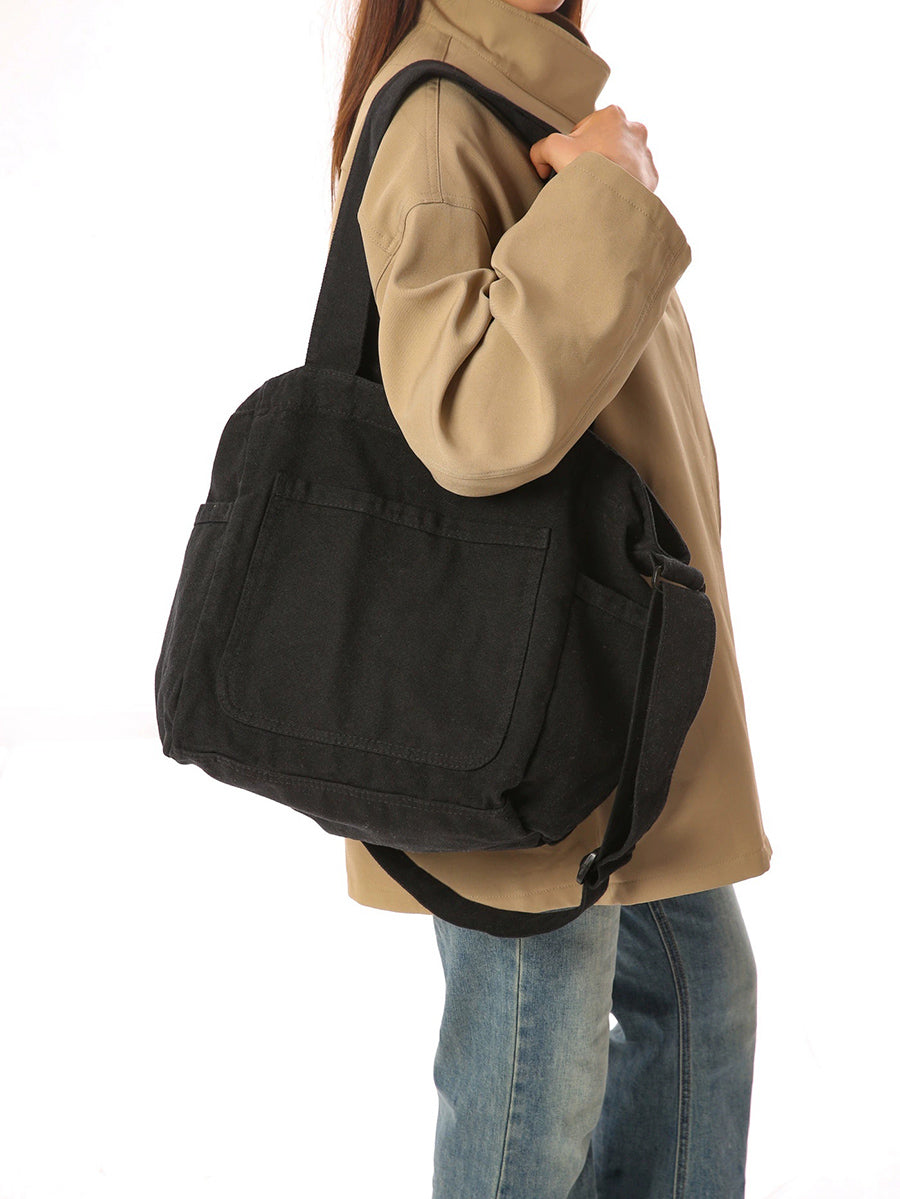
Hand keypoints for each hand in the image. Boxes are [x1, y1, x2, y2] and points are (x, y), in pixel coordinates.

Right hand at [529, 105, 658, 192]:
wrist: (613, 200)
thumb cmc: (588, 170)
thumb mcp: (553, 148)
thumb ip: (541, 148)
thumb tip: (540, 159)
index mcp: (612, 115)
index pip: (583, 129)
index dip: (571, 148)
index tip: (568, 164)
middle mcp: (634, 129)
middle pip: (603, 143)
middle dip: (593, 158)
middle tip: (582, 176)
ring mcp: (645, 152)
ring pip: (620, 160)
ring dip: (609, 171)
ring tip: (596, 187)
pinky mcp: (651, 175)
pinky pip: (632, 179)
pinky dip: (621, 185)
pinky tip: (609, 194)